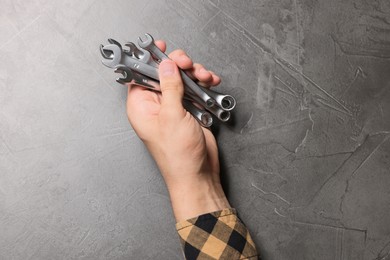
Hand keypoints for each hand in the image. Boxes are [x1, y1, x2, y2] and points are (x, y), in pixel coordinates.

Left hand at [126, 41, 229, 220]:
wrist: (199, 175)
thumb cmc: (178, 155)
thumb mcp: (172, 116)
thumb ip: (170, 87)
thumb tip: (166, 65)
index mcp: (142, 107)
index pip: (141, 75)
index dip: (150, 59)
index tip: (161, 47)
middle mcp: (156, 105)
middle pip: (164, 73)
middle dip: (179, 65)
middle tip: (189, 64)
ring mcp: (174, 107)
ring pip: (182, 79)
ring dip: (195, 74)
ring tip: (205, 77)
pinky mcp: (190, 110)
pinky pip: (195, 90)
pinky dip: (204, 84)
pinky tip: (211, 83)